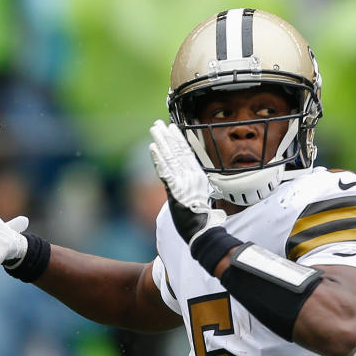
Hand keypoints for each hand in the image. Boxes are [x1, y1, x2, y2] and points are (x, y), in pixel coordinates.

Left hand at [149, 119, 225, 244]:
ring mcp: (184, 182)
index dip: (179, 140)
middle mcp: (192, 176)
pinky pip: (165, 172)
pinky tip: (153, 148)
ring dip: (161, 142)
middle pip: (178, 152)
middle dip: (167, 137)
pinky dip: (159, 159)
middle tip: (159, 124)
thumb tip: (189, 181)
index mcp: (198, 177)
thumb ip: (192, 187)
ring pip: (171, 158)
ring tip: (154, 130)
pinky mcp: (176, 191)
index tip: (172, 129)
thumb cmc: (201, 219)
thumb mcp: (200, 198)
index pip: (187, 154)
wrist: (203, 230)